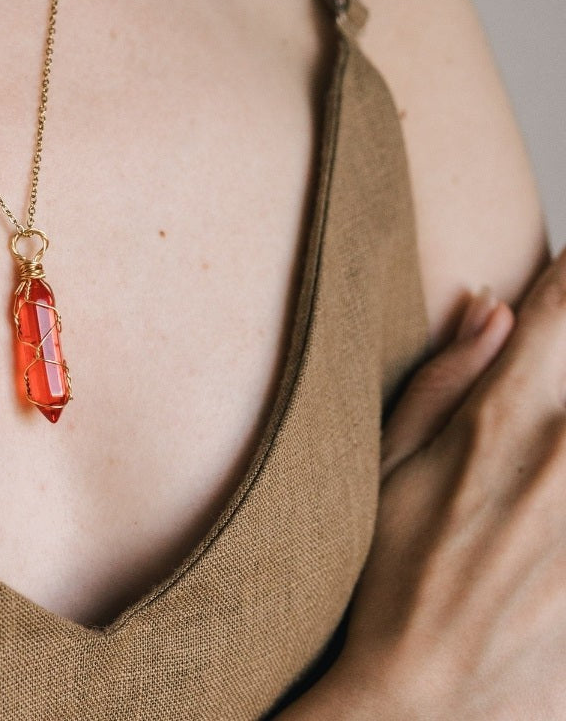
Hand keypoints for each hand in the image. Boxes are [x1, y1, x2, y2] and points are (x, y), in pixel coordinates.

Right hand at [330, 242, 565, 719]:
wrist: (435, 696)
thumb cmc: (395, 570)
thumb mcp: (389, 464)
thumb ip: (443, 378)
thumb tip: (488, 306)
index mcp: (504, 416)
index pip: (557, 306)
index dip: (565, 273)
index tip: (565, 260)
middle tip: (531, 395)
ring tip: (529, 456)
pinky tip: (546, 477)